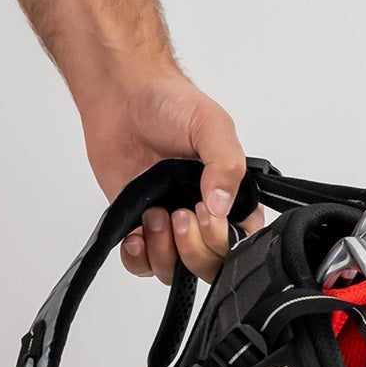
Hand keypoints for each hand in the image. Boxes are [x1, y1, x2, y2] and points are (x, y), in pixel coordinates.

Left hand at [75, 60, 251, 281]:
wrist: (123, 96)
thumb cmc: (170, 102)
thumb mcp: (211, 125)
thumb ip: (225, 164)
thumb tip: (222, 205)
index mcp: (231, 192)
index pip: (243, 240)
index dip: (224, 239)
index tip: (205, 213)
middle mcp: (203, 212)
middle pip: (210, 265)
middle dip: (194, 250)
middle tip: (179, 214)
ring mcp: (171, 222)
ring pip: (176, 270)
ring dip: (164, 253)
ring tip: (154, 215)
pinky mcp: (139, 225)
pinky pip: (142, 264)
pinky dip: (138, 258)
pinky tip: (135, 233)